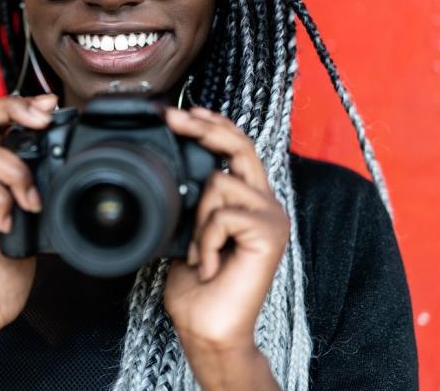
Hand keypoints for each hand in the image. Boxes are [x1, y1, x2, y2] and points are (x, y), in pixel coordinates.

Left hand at [162, 107, 288, 362]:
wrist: (208, 326)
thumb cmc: (196, 284)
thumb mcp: (185, 230)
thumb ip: (189, 200)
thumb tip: (168, 170)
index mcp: (247, 200)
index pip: (236, 148)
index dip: (211, 125)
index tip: (179, 112)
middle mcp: (265, 203)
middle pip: (240, 145)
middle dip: (204, 127)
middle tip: (173, 118)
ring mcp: (271, 217)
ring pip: (219, 182)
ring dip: (196, 219)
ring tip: (199, 253)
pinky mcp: (270, 233)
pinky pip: (222, 215)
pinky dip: (204, 240)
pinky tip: (208, 265)